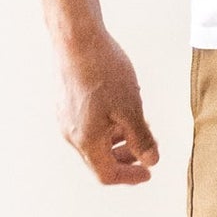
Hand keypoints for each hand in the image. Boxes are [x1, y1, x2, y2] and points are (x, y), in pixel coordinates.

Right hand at [55, 26, 159, 184]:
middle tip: (146, 152)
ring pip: (93, 142)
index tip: (148, 173)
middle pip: (99, 160)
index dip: (130, 177)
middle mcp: (71, 134)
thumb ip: (141, 138)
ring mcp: (65, 118)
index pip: (107, 174)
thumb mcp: (131, 108)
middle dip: (125, 160)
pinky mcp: (65, 103)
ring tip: (138, 127)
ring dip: (117, 142)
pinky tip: (121, 110)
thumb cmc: (104, 72)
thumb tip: (151, 161)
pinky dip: (106, 128)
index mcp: (86, 140)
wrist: (76, 39)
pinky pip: (87, 126)